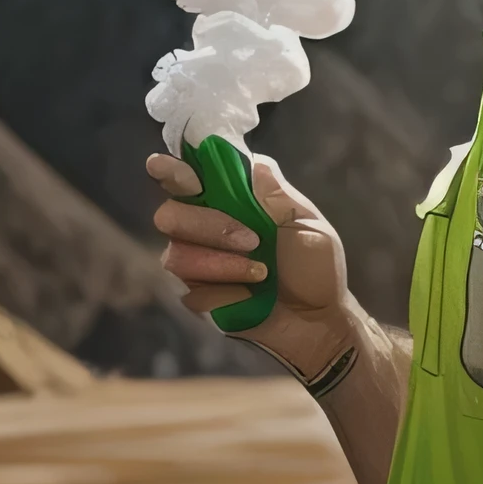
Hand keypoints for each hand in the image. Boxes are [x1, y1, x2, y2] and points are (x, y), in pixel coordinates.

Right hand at [147, 151, 355, 380]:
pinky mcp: (199, 297)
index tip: (163, 166)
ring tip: (261, 272)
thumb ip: (276, 195)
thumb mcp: (306, 224)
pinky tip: (251, 295)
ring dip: (222, 263)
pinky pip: (191, 291)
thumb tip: (252, 163)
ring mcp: (198, 264)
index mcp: (231, 200)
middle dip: (208, 226)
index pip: (189, 177)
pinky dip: (226, 291)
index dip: (172, 170)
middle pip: (170, 214)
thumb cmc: (315, 265)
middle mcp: (205, 227)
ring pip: (177, 255)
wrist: (319, 320)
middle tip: (252, 239)